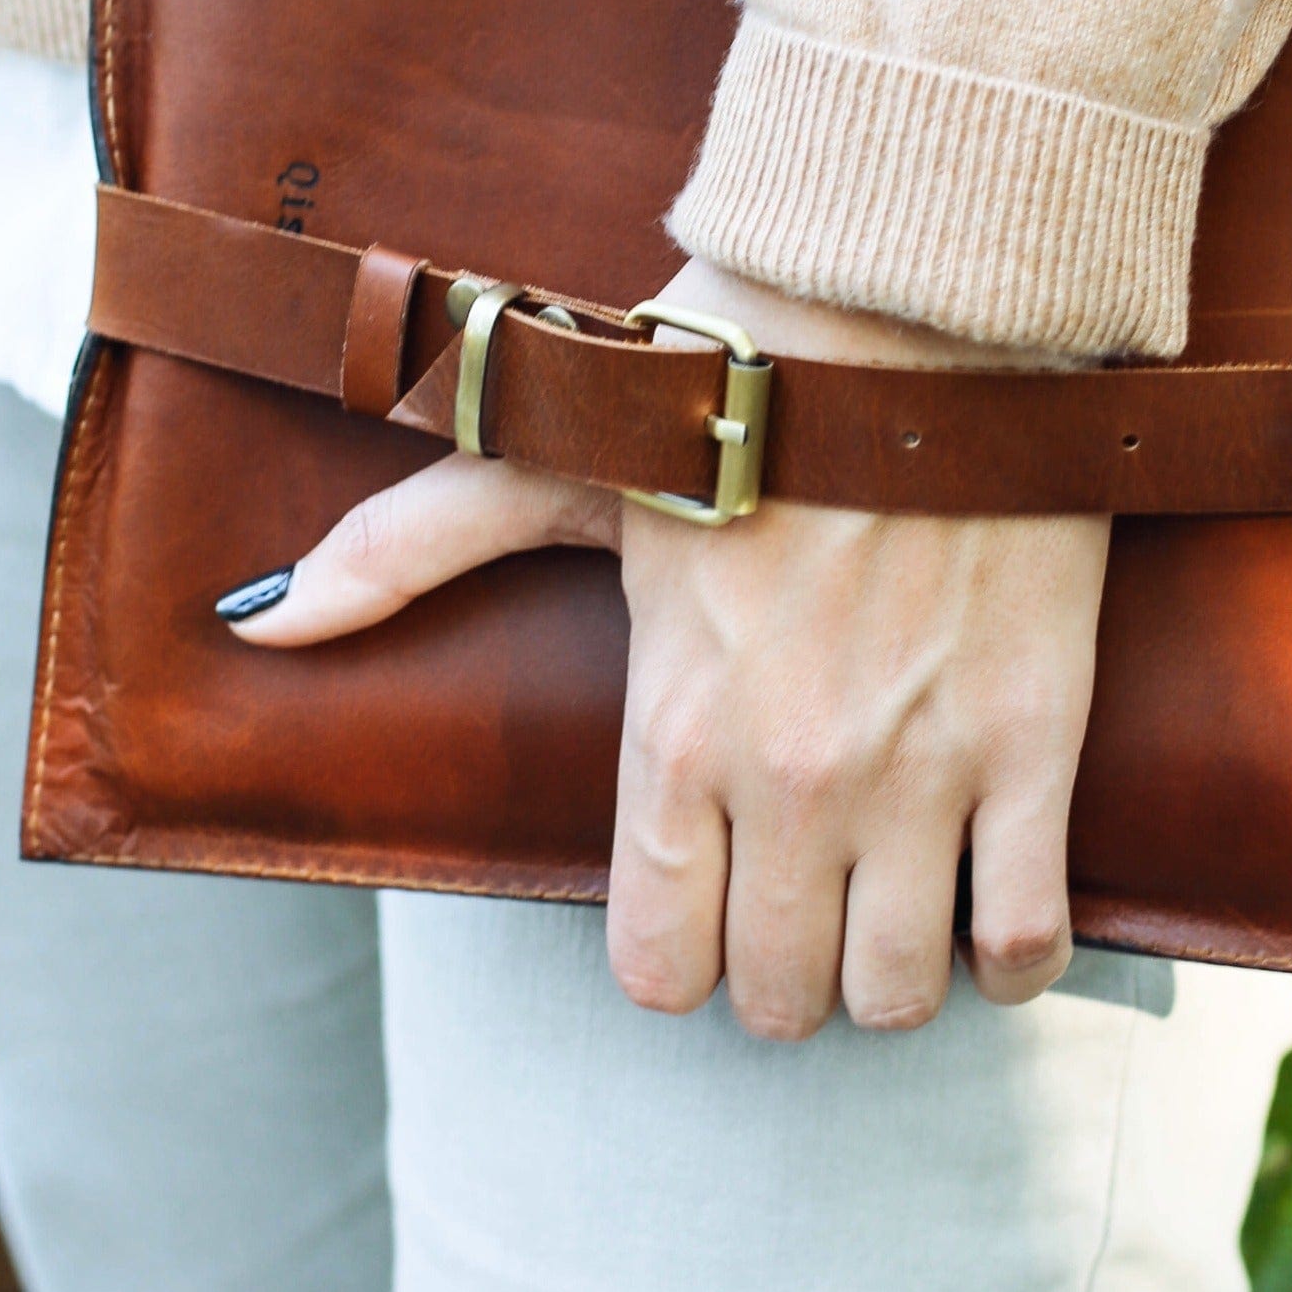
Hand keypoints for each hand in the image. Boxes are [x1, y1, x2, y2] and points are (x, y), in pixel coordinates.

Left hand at [223, 257, 1108, 1037]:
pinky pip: (1027, 930)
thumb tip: (256, 624)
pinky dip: (1010, 951)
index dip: (671, 961)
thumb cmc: (730, 371)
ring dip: (887, 974)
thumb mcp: (552, 458)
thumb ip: (405, 550)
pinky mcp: (1036, 740)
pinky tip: (987, 912)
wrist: (920, 295)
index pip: (655, 963)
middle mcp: (793, 773)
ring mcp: (923, 768)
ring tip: (885, 913)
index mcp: (670, 728)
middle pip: (777, 996)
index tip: (694, 914)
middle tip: (791, 914)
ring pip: (899, 990)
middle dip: (776, 974)